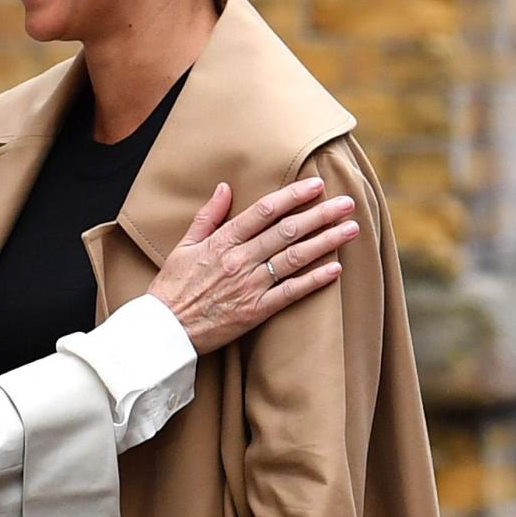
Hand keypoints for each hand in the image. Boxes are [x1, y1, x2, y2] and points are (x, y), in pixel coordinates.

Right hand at [150, 179, 359, 355]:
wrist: (165, 331)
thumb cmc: (172, 288)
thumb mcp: (184, 246)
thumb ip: (208, 216)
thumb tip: (225, 187)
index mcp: (222, 242)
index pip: (264, 211)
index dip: (293, 196)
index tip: (316, 185)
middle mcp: (240, 260)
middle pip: (287, 231)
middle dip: (320, 215)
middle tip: (347, 202)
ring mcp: (250, 286)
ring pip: (294, 258)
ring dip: (326, 242)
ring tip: (350, 229)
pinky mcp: (256, 311)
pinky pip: (291, 293)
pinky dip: (314, 280)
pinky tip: (335, 269)